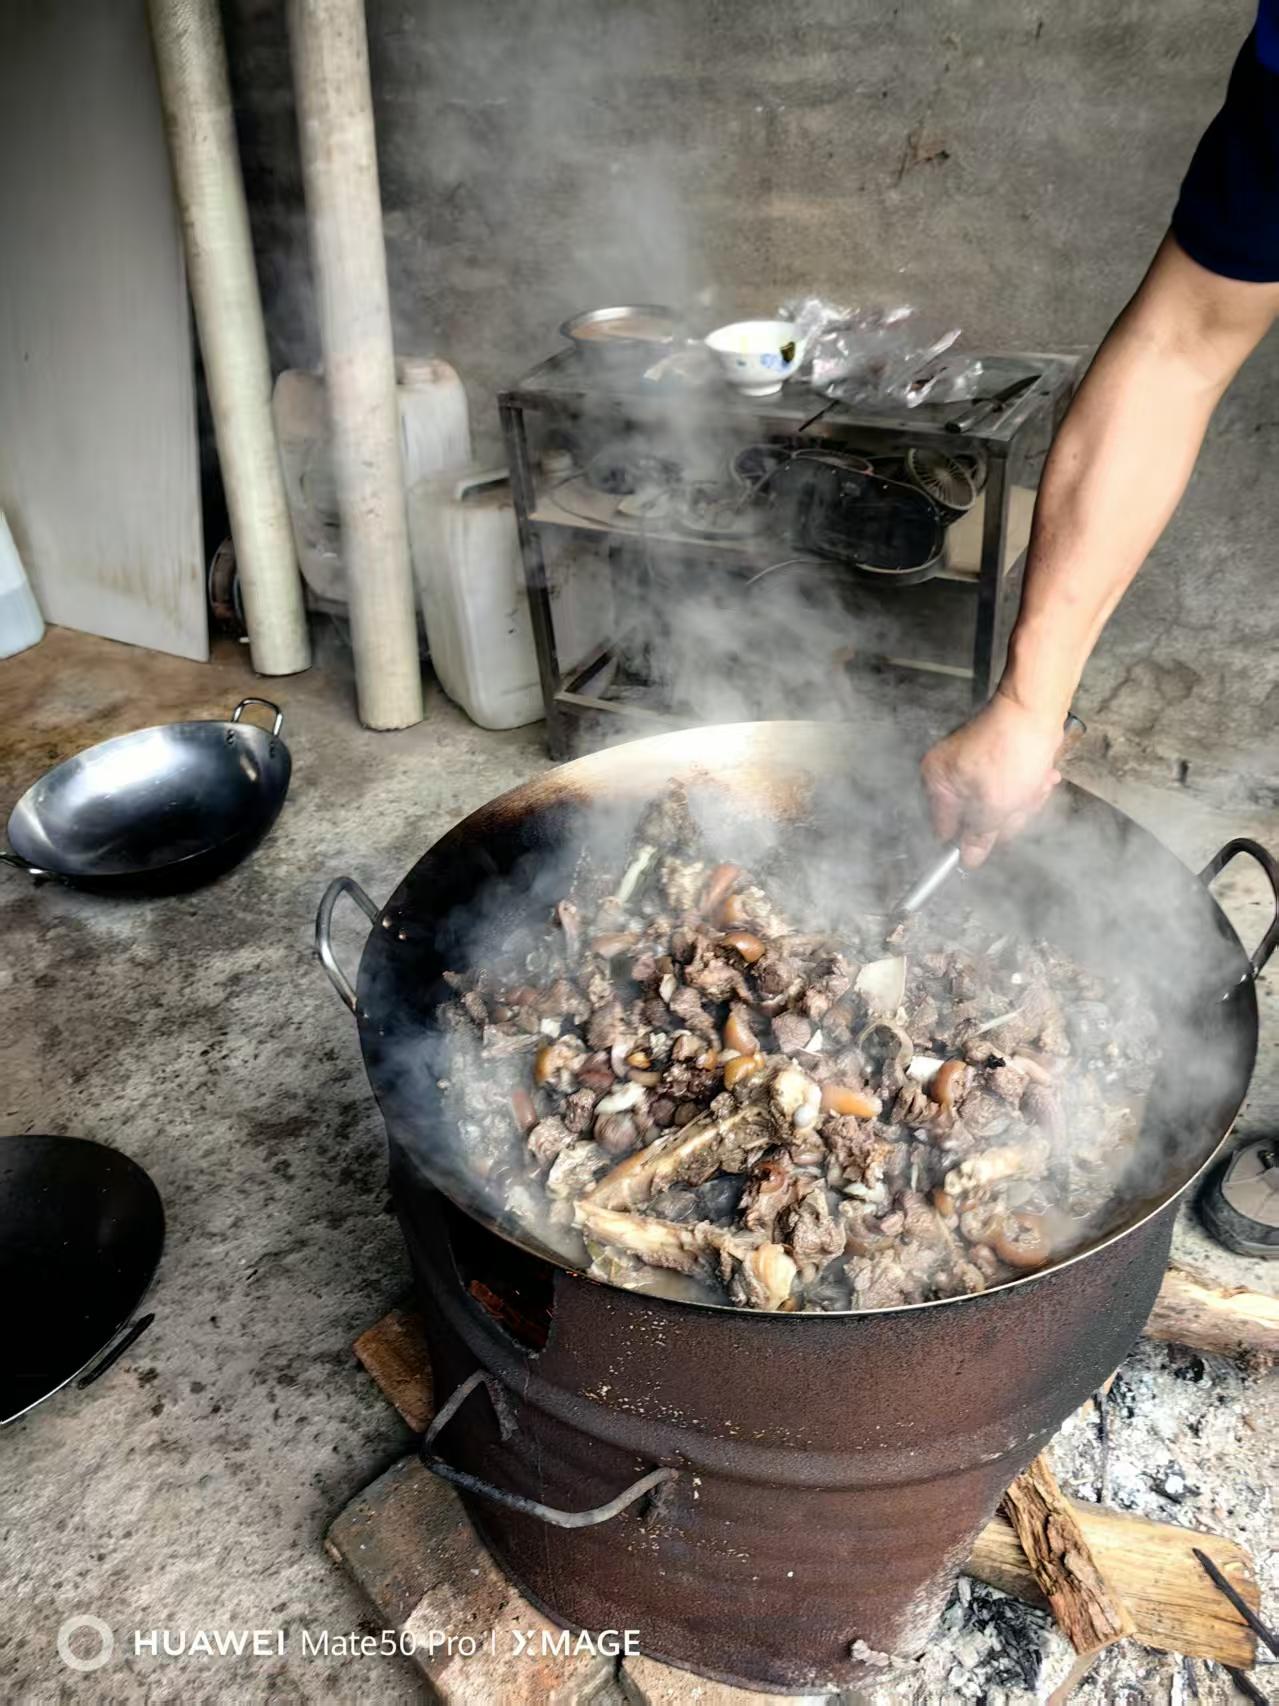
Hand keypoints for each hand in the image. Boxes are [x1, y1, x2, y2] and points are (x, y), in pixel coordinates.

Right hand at [920, 694, 1067, 867]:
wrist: (1037, 709)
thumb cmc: (1012, 752)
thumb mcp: (995, 806)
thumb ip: (979, 836)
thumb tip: (968, 860)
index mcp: (937, 782)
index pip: (944, 829)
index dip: (969, 840)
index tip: (992, 840)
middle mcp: (948, 773)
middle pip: (975, 819)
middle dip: (1005, 816)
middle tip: (1021, 801)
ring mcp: (972, 765)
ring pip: (997, 805)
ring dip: (1022, 801)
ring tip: (1035, 783)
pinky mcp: (994, 759)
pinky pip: (1008, 788)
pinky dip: (1026, 786)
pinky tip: (1040, 775)